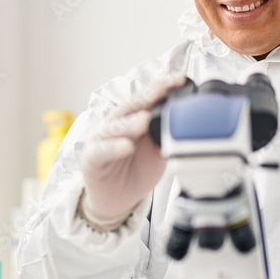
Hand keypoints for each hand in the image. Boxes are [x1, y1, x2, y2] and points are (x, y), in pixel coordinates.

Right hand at [79, 73, 187, 225]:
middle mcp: (116, 123)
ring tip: (144, 120)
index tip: (179, 80)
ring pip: (115, 126)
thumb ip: (168, 135)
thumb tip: (187, 122)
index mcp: (134, 117)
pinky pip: (102, 151)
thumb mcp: (159, 151)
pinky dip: (114, 147)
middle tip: (161, 92)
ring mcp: (102, 139)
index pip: (148, 98)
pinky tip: (125, 146)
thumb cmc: (136, 169)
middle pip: (131, 106)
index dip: (162, 87)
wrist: (117, 198)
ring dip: (131, 123)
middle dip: (147, 97)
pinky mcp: (91, 158)